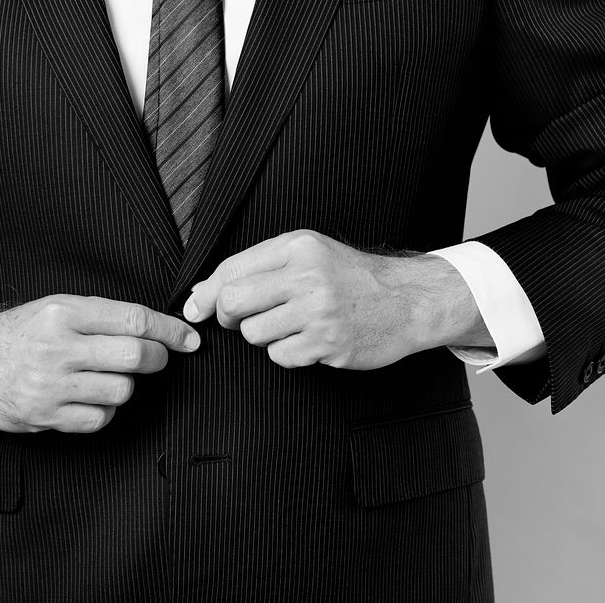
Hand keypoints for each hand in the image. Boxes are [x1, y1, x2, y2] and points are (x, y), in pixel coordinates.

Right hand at [0, 295, 200, 432]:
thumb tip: (159, 329)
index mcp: (63, 313)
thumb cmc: (23, 332)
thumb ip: (103, 316)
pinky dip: (105, 410)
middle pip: (134, 357)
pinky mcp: (45, 415)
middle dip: (158, 359)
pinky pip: (99, 419)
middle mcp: (57, 347)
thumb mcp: (57, 307)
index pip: (133, 320)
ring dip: (126, 385)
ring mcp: (50, 384)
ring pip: (121, 391)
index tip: (189, 339)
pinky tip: (91, 398)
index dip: (169, 331)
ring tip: (109, 376)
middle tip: (159, 359)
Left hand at [183, 230, 491, 369]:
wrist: (407, 300)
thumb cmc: (351, 277)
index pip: (232, 269)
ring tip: (288, 325)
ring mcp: (319, 311)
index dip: (208, 293)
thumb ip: (259, 266)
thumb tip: (203, 291)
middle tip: (238, 320)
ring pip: (254, 333)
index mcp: (298, 247)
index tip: (197, 308)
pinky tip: (307, 339)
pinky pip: (280, 356)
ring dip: (262, 335)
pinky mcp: (329, 343)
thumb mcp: (309, 253)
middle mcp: (307, 275)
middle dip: (227, 316)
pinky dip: (286, 353)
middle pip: (234, 301)